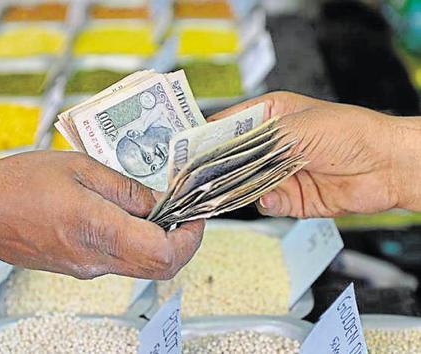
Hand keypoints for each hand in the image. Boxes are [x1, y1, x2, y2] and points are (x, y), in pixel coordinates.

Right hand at [0, 151, 203, 279]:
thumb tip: (156, 201)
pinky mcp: (75, 267)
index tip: (194, 213)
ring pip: (139, 264)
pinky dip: (130, 240)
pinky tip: (118, 213)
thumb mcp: (78, 168)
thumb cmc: (16, 185)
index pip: (165, 253)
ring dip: (155, 239)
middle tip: (179, 209)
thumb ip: (124, 187)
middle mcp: (95, 258)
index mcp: (98, 229)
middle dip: (179, 239)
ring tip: (146, 204)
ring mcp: (84, 268)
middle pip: (159, 266)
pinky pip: (116, 260)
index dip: (190, 235)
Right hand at [209, 91, 416, 217]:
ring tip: (230, 188)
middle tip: (196, 176)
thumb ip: (257, 144)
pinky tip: (269, 194)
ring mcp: (278, 171)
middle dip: (216, 167)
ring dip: (238, 187)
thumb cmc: (349, 132)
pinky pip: (263, 202)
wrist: (386, 166)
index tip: (184, 149)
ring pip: (242, 183)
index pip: (226, 125)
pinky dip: (264, 201)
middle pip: (229, 158)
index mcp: (268, 116)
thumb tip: (227, 161)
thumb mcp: (296, 127)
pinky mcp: (289, 197)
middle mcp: (270, 144)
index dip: (205, 136)